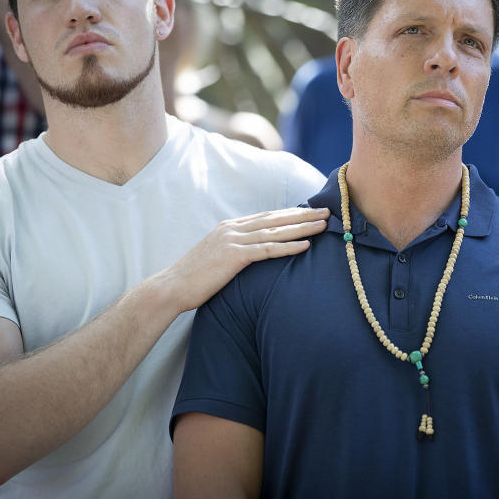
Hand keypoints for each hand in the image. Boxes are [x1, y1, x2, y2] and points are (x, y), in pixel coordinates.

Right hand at [150, 206, 329, 313]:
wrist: (172, 287)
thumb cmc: (194, 278)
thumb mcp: (216, 257)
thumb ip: (235, 250)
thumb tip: (253, 254)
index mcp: (230, 227)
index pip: (267, 216)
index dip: (291, 213)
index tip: (311, 210)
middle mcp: (233, 229)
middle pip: (276, 218)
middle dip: (303, 214)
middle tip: (326, 210)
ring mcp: (234, 241)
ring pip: (276, 231)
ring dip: (302, 227)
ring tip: (323, 224)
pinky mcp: (235, 257)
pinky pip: (268, 250)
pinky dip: (289, 247)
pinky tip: (306, 245)